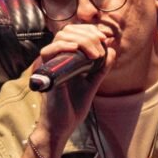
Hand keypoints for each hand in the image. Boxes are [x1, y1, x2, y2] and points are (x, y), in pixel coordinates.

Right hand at [33, 23, 115, 146]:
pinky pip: (49, 51)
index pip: (74, 32)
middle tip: (100, 48)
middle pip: (68, 31)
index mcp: (65, 59)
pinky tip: (77, 50)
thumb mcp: (92, 83)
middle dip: (88, 34)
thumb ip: (101, 68)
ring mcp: (50, 64)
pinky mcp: (45, 72)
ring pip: (61, 37)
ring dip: (81, 40)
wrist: (63, 126)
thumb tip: (111, 49)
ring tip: (94, 54)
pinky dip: (64, 46)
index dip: (89, 31)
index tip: (104, 39)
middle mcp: (56, 58)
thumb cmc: (73, 107)